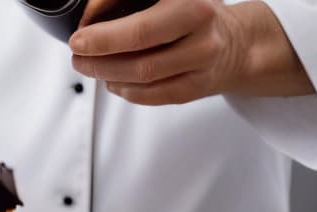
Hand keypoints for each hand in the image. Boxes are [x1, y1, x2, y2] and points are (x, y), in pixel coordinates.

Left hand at [69, 0, 312, 105]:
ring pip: (144, 80)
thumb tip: (92, 17)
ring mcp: (201, 65)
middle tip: (78, 55)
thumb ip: (133, 2)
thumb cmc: (197, 13)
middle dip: (100, 59)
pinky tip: (112, 82)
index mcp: (192, 5)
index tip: (79, 37)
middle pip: (141, 57)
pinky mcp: (196, 89)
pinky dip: (126, 91)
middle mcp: (201, 35)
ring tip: (88, 67)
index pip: (141, 27)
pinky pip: (153, 96)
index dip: (104, 35)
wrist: (238, 43)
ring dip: (108, 76)